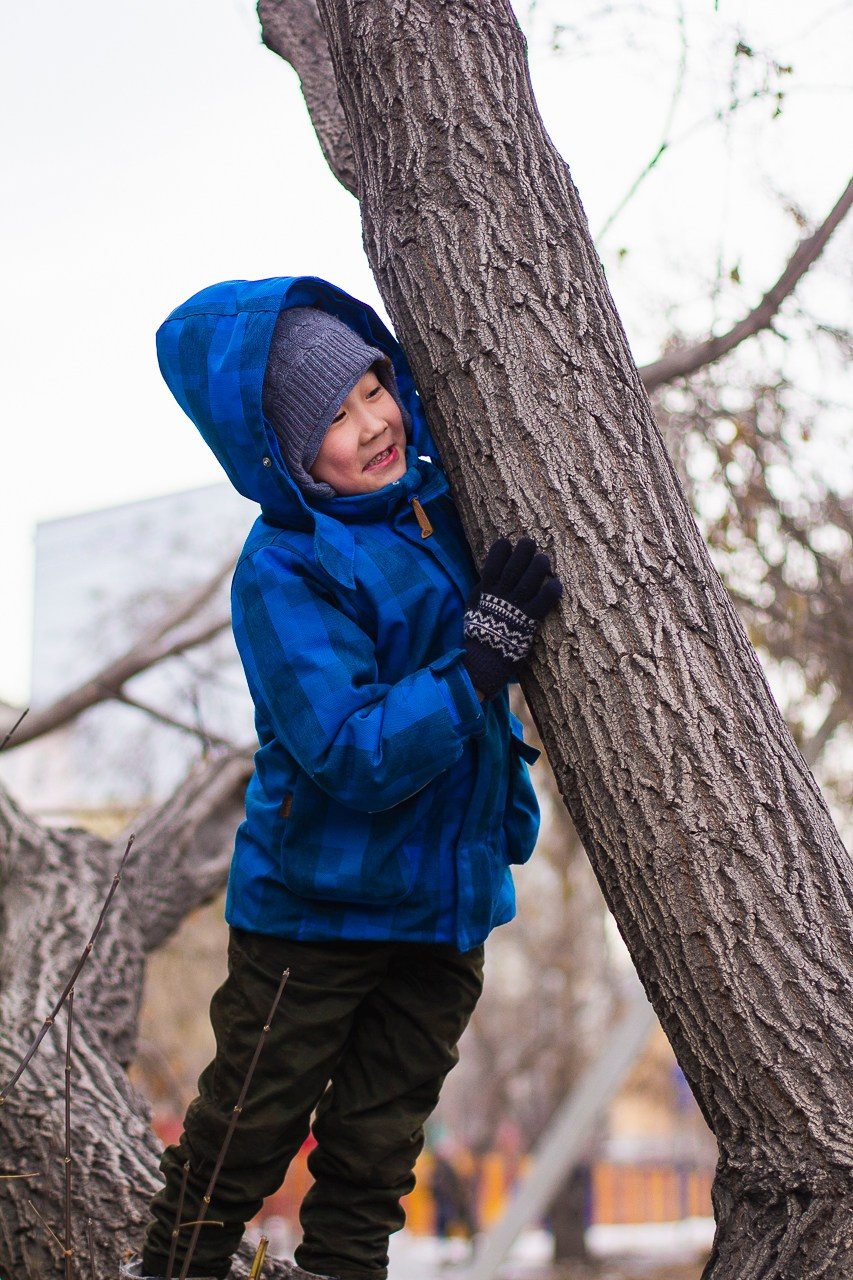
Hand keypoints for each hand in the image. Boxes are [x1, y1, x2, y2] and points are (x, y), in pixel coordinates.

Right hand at [462, 538, 561, 699]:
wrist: (483, 661)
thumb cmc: (478, 633)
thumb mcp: (473, 608)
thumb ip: (482, 592)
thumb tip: (487, 576)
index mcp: (486, 591)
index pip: (493, 563)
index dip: (500, 550)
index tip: (506, 542)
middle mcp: (501, 596)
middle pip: (514, 567)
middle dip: (523, 551)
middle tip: (530, 542)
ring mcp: (516, 607)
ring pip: (530, 580)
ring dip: (538, 566)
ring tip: (544, 560)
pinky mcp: (529, 621)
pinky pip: (543, 602)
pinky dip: (551, 592)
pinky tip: (556, 584)